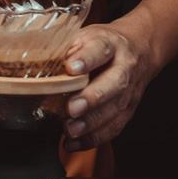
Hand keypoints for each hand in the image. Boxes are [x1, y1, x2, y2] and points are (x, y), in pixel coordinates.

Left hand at [61, 21, 158, 151]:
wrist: (139, 50)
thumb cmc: (103, 44)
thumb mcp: (85, 35)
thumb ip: (66, 47)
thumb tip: (38, 61)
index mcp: (111, 44)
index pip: (100, 49)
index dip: (86, 59)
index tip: (71, 68)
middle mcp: (125, 67)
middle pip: (114, 83)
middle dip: (93, 98)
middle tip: (72, 108)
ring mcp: (129, 91)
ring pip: (115, 109)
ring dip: (91, 123)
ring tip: (70, 130)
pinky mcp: (128, 110)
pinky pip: (114, 127)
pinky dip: (93, 138)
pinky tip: (74, 143)